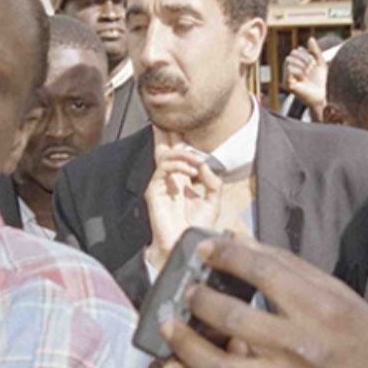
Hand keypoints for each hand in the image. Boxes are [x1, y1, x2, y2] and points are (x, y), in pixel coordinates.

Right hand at [144, 136, 222, 271]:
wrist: (186, 243)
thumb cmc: (197, 226)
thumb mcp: (214, 201)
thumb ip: (212, 181)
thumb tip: (203, 164)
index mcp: (184, 180)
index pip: (181, 154)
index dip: (186, 142)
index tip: (196, 136)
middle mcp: (172, 179)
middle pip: (168, 148)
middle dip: (173, 133)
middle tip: (181, 125)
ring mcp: (161, 183)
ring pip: (166, 155)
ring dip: (183, 153)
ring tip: (196, 161)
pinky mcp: (154, 190)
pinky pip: (163, 168)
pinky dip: (178, 165)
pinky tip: (191, 172)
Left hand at [160, 235, 367, 367]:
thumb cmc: (365, 338)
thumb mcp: (339, 294)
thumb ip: (288, 267)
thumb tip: (240, 241)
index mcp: (322, 309)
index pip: (263, 273)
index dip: (226, 257)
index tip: (204, 250)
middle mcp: (301, 347)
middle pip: (233, 319)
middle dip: (198, 301)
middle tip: (184, 292)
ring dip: (184, 346)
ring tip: (168, 327)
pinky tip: (176, 365)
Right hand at [282, 37, 328, 118]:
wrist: (324, 96)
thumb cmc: (322, 82)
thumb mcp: (320, 63)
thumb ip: (315, 51)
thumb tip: (310, 38)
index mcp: (296, 65)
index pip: (296, 51)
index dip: (306, 54)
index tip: (314, 64)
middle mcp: (289, 71)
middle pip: (291, 54)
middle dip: (304, 59)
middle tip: (312, 68)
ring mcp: (287, 78)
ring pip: (288, 61)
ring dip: (302, 65)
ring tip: (309, 74)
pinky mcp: (287, 85)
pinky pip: (288, 70)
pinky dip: (298, 72)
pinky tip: (304, 79)